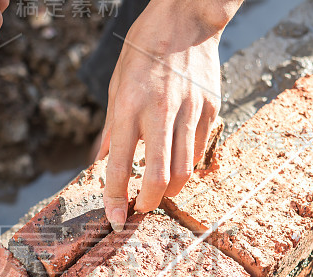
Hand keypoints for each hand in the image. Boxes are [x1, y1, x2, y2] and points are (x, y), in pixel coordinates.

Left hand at [98, 0, 240, 230]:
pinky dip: (186, 166)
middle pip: (160, 177)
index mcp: (129, 106)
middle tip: (141, 209)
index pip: (120, 166)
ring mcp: (189, 110)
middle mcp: (160, 111)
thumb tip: (102, 162)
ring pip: (185, 170)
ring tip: (159, 191)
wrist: (185, 19)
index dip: (116, 199)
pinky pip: (198, 150)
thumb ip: (111, 129)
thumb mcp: (116, 85)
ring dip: (171, 190)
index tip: (115, 220)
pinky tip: (177, 164)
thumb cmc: (143, 51)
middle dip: (149, 203)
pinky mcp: (210, 108)